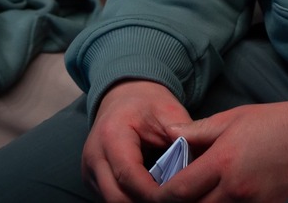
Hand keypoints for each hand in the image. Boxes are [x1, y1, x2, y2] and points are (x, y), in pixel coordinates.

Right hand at [83, 79, 191, 202]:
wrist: (124, 96)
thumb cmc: (147, 104)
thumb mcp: (170, 113)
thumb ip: (184, 140)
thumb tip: (197, 173)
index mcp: (111, 135)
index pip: (130, 177)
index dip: (155, 195)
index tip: (180, 197)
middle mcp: (94, 155)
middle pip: (117, 198)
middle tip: (176, 200)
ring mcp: (90, 169)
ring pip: (112, 202)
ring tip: (166, 198)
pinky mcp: (92, 179)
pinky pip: (111, 199)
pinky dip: (133, 201)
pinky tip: (153, 197)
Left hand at [164, 98, 287, 202]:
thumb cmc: (275, 123)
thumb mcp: (232, 119)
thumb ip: (197, 132)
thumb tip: (171, 134)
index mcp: (222, 163)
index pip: (180, 190)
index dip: (163, 195)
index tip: (156, 192)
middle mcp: (235, 189)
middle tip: (178, 194)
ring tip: (198, 195)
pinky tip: (223, 198)